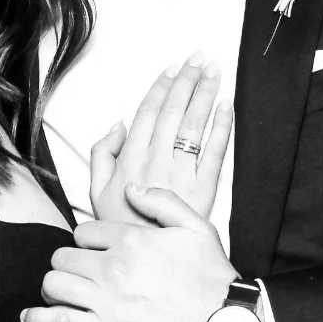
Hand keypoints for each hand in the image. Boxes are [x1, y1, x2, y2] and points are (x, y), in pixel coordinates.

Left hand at [23, 187, 237, 321]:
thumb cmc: (214, 279)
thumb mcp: (197, 227)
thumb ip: (162, 201)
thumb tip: (131, 189)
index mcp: (132, 238)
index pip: (83, 232)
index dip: (84, 242)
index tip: (91, 254)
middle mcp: (114, 266)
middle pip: (63, 256)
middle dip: (66, 264)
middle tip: (74, 275)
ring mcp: (106, 301)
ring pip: (54, 284)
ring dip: (53, 288)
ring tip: (60, 294)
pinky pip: (55, 321)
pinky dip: (38, 319)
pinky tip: (31, 317)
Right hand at [89, 53, 232, 224]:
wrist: (143, 263)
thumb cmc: (119, 228)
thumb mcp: (94, 191)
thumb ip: (102, 153)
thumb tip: (117, 124)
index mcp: (131, 157)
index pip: (148, 111)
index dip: (161, 86)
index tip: (172, 68)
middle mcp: (157, 160)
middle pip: (175, 111)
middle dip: (187, 80)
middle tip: (198, 58)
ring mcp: (182, 173)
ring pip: (195, 124)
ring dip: (206, 94)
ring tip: (214, 71)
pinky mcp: (204, 190)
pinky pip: (215, 152)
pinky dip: (222, 126)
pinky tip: (227, 106)